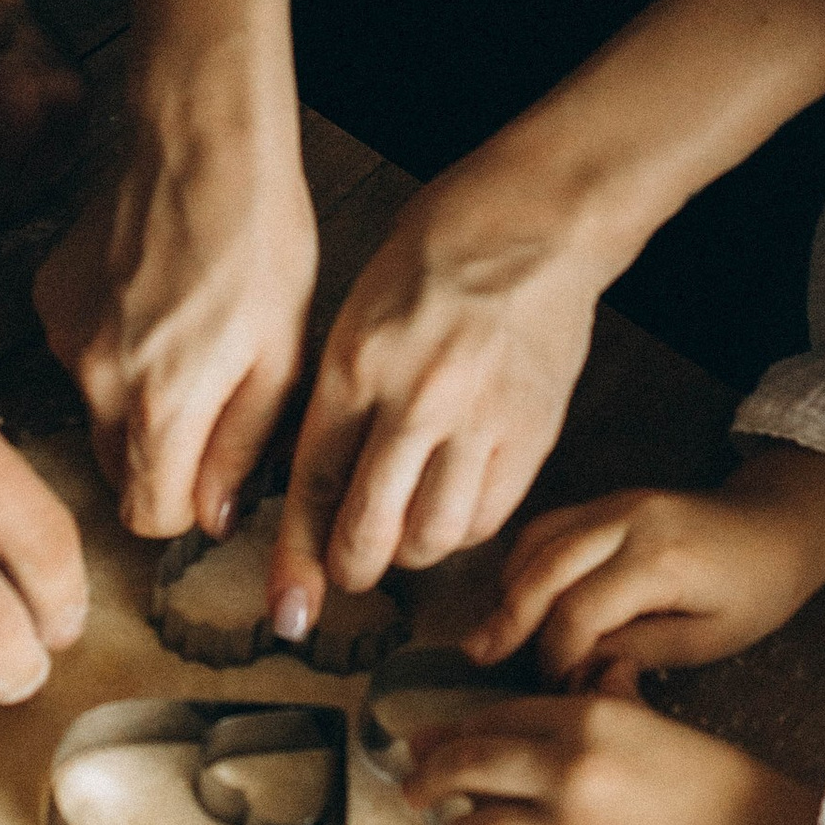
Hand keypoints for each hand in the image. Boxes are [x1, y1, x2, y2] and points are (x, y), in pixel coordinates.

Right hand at [35, 85, 319, 541]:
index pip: (149, 514)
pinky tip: (152, 299)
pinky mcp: (48, 300)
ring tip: (187, 333)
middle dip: (164, 454)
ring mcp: (63, 337)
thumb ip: (243, 447)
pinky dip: (112, 346)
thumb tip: (214, 517)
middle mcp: (97, 381)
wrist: (201, 139)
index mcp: (161, 404)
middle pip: (120, 467)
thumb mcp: (283, 354)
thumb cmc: (258, 234)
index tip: (214, 474)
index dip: (188, 505)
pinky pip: (79, 355)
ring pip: (99, 409)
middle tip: (212, 395)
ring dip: (137, 396)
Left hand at [268, 163, 606, 640]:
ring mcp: (479, 419)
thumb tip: (316, 480)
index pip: (313, 483)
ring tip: (402, 535)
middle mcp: (415, 398)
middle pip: (369, 527)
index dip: (296, 555)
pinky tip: (451, 509)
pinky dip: (462, 530)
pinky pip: (488, 517)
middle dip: (348, 569)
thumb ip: (339, 398)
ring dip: (409, 552)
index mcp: (357, 363)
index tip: (288, 603)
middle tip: (346, 573)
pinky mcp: (531, 432)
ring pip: (432, 537)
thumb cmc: (439, 252)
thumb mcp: (359, 311)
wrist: (536, 221)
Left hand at [400, 694, 822, 824]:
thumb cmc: (713, 785)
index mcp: (589, 719)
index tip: (427, 740)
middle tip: (411, 787)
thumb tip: (545, 695)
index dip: (451, 731)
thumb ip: (593, 706)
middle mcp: (568, 772)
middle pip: (461, 767)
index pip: (491, 717)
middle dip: (425, 777)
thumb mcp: (652, 723)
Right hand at [470, 450, 824, 687]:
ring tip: (492, 632)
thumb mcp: (710, 640)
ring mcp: (616, 502)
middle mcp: (630, 520)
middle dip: (508, 617)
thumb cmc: (758, 591)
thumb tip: (576, 666)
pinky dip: (525, 560)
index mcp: (661, 560)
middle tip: (479, 658)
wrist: (783, 524)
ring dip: (510, 586)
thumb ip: (638, 651)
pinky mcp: (609, 500)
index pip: (579, 610)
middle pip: (544, 567)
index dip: (556, 656)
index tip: (555, 688)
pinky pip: (550, 525)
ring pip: (537, 539)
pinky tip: (518, 597)